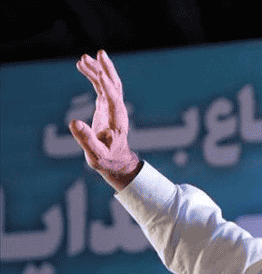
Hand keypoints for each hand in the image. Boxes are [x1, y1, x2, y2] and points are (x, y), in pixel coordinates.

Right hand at [69, 50, 141, 190]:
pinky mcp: (107, 106)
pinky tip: (83, 66)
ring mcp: (113, 107)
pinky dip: (93, 76)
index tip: (100, 73)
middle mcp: (118, 110)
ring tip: (83, 58)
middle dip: (106, 70)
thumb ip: (86, 139)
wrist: (116, 160)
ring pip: (109, 83)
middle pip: (115, 86)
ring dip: (98, 69)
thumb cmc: (107, 159)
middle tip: (96, 55)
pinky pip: (101, 87)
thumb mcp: (95, 154)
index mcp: (117, 121)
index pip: (114, 100)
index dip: (108, 87)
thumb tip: (73, 122)